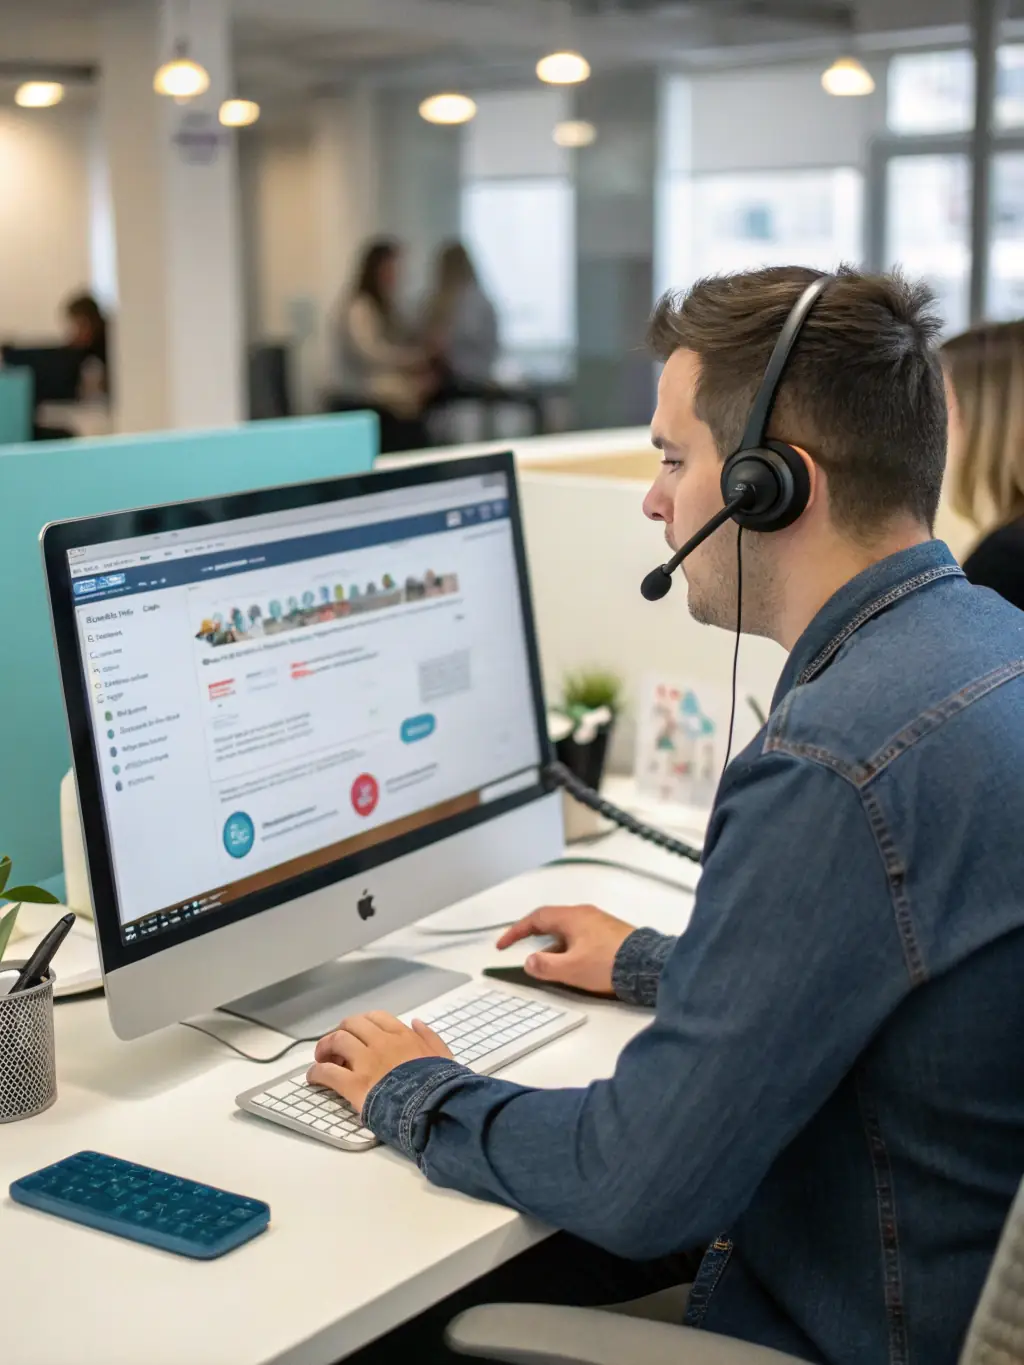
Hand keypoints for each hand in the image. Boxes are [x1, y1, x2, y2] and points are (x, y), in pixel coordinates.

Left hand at [307, 1010, 452, 1113]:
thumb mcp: (444, 1056)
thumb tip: (417, 1023)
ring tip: (322, 1058)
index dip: (363, 1025)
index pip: (375, 1018)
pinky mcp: (355, 1085)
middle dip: (341, 1032)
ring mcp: (367, 1062)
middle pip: (351, 1024)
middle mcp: (382, 1043)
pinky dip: (316, 1072)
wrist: (436, 1107)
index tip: (360, 1035)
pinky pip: (328, 1072)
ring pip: (337, 1041)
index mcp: (403, 1036)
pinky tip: (314, 1077)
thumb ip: (430, 1037)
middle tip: (337, 1047)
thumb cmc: (441, 1086)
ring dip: (325, 1047)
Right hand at [496, 904, 635, 995]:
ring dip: (553, 946)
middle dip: (534, 937)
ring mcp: (600, 924)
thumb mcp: (570, 968)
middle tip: (522, 951)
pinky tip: (573, 966)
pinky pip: (581, 938)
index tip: (503, 945)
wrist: (646, 966)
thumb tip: (529, 962)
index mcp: (572, 917)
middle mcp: (585, 915)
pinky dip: (569, 949)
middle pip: (552, 922)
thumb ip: (545, 965)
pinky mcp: (611, 935)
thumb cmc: (608, 963)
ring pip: (567, 932)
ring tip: (548, 965)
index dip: (516, 931)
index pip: (536, 918)